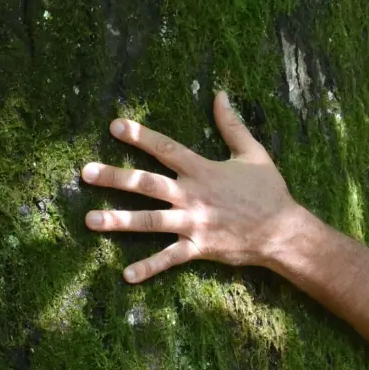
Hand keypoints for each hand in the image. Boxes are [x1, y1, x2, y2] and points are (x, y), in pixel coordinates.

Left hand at [83, 92, 303, 282]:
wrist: (283, 231)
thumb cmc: (269, 191)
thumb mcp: (253, 153)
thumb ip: (232, 125)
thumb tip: (220, 94)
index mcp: (202, 170)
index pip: (165, 149)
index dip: (140, 136)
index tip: (114, 126)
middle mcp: (193, 195)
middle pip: (147, 184)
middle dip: (115, 177)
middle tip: (85, 173)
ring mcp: (194, 223)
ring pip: (149, 221)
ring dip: (118, 221)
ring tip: (90, 220)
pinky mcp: (199, 247)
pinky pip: (170, 258)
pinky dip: (149, 267)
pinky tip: (126, 275)